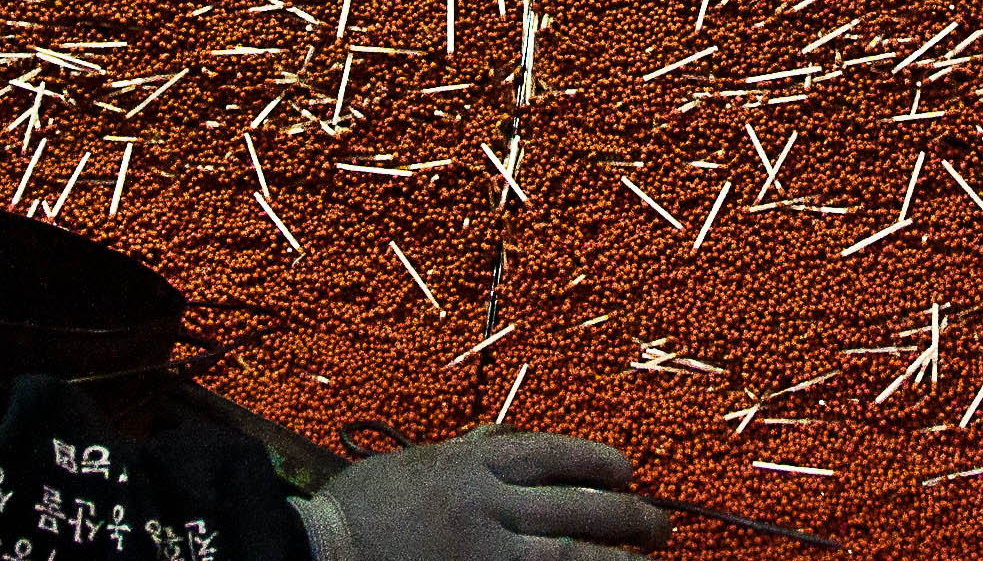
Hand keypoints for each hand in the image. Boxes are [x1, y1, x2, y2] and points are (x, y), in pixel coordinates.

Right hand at [311, 432, 666, 560]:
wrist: (322, 549)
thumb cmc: (363, 504)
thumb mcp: (416, 459)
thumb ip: (464, 448)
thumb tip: (498, 434)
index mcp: (469, 463)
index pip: (552, 456)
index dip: (597, 462)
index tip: (628, 469)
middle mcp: (483, 502)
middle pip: (573, 506)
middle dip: (624, 515)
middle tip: (660, 523)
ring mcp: (481, 551)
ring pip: (567, 554)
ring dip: (614, 558)